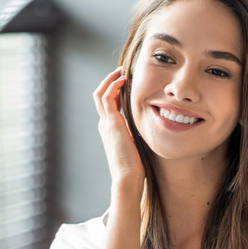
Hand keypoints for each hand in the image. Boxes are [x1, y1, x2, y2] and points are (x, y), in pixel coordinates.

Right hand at [93, 67, 144, 190]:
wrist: (127, 177)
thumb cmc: (134, 167)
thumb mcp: (136, 147)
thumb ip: (137, 136)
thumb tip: (148, 132)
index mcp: (110, 130)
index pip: (109, 105)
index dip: (116, 92)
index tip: (126, 84)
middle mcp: (105, 125)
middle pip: (100, 96)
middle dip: (109, 82)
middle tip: (121, 72)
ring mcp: (106, 123)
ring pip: (100, 94)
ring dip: (109, 80)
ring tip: (120, 71)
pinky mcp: (111, 122)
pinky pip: (107, 97)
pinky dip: (112, 86)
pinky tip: (123, 80)